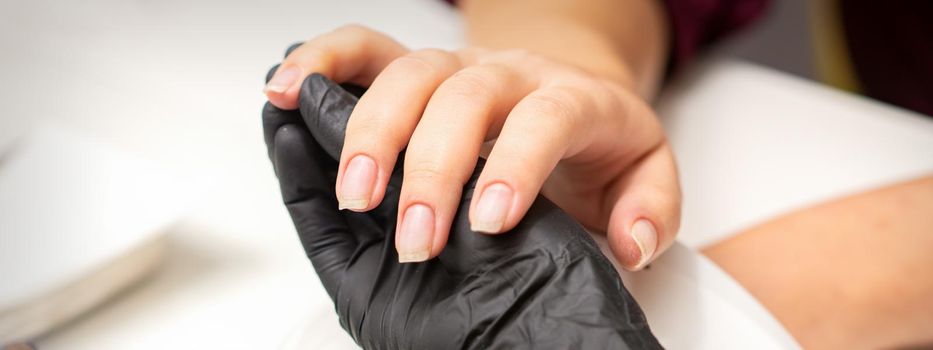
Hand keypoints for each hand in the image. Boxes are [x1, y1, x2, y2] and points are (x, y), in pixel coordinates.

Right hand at [265, 25, 680, 269]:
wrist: (568, 90)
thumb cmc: (598, 139)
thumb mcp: (644, 173)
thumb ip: (650, 208)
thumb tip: (629, 244)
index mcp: (569, 98)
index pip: (542, 120)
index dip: (515, 166)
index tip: (487, 221)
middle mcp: (506, 74)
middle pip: (461, 99)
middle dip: (430, 168)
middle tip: (415, 237)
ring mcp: (455, 67)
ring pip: (405, 75)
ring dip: (370, 132)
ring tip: (351, 192)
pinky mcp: (414, 68)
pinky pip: (361, 50)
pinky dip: (320, 66)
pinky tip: (285, 93)